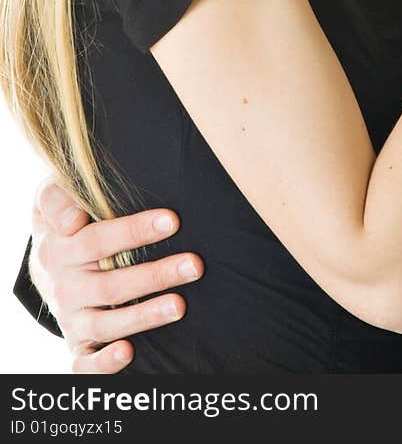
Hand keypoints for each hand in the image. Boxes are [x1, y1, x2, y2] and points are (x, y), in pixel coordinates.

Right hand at [29, 175, 202, 373]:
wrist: (44, 260)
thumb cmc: (63, 218)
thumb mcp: (49, 198)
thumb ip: (57, 200)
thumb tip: (74, 219)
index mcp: (60, 249)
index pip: (99, 240)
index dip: (135, 231)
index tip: (172, 221)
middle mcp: (65, 287)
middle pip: (111, 285)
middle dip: (155, 276)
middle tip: (194, 265)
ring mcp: (71, 318)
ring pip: (106, 324)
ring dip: (144, 316)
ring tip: (179, 306)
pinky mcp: (76, 345)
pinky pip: (83, 365)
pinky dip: (104, 363)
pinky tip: (129, 353)